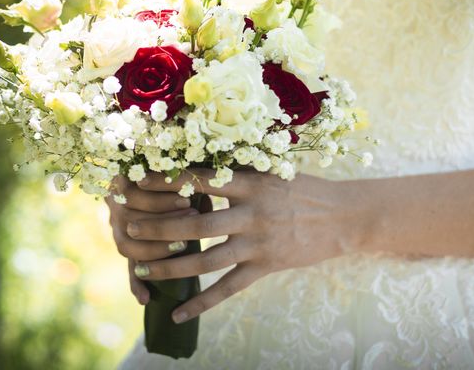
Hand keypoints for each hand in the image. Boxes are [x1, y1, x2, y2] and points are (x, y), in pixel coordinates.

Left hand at [126, 169, 363, 323]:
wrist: (343, 216)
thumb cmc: (304, 190)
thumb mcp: (273, 171)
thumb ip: (240, 169)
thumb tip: (203, 160)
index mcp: (252, 183)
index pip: (201, 180)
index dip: (167, 181)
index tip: (139, 181)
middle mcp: (252, 213)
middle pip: (196, 224)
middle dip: (158, 228)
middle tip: (130, 229)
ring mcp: (259, 243)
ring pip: (206, 260)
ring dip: (170, 266)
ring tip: (141, 268)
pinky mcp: (266, 267)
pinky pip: (228, 289)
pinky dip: (201, 302)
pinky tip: (177, 313)